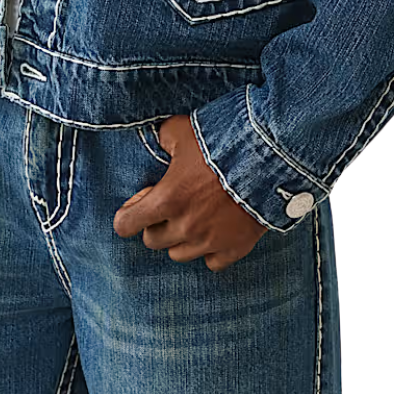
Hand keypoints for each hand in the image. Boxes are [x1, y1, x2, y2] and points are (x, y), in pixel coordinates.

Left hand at [112, 112, 268, 271]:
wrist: (267, 158)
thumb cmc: (220, 142)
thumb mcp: (181, 129)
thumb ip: (163, 138)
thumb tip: (160, 143)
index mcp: (166, 199)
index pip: (126, 224)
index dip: (126, 216)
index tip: (135, 208)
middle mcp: (184, 227)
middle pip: (153, 241)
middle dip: (155, 224)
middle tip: (168, 207)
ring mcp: (210, 241)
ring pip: (178, 255)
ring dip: (179, 239)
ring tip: (191, 218)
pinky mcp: (235, 248)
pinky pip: (212, 263)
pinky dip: (210, 252)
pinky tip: (214, 233)